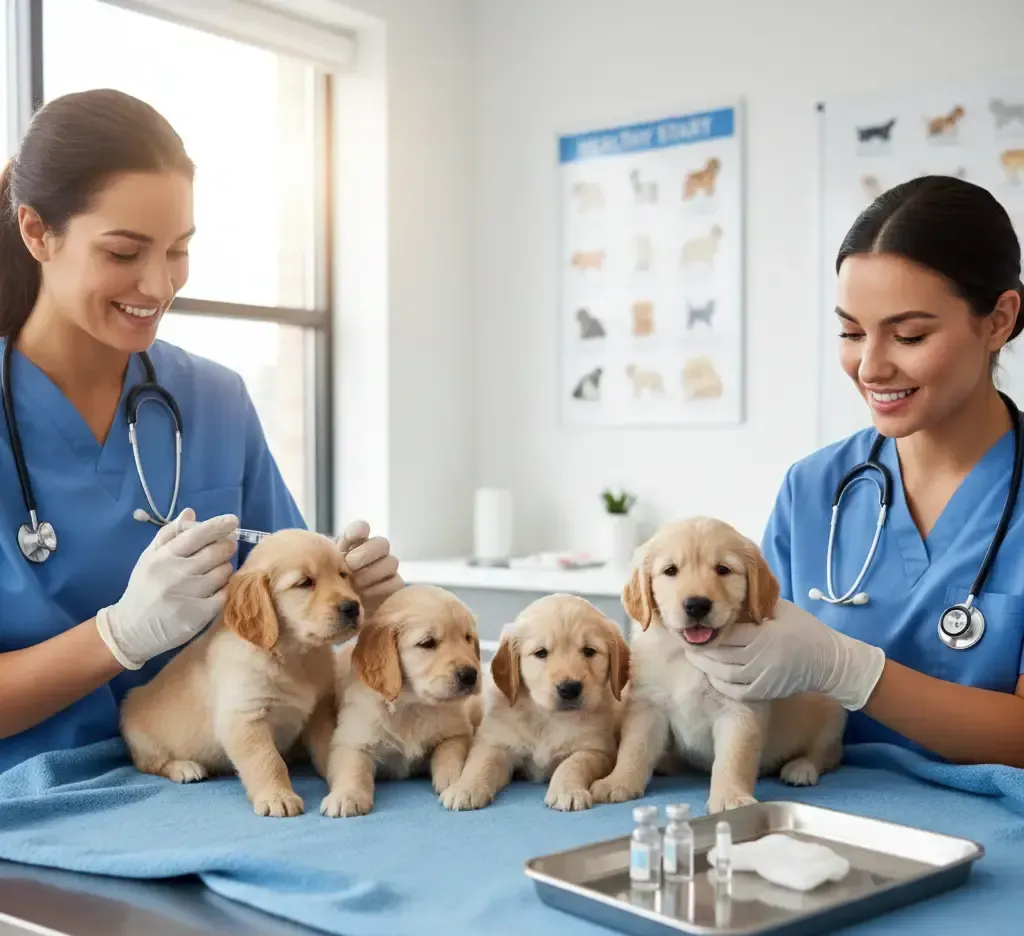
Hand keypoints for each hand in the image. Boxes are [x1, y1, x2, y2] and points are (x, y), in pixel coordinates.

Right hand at [95, 508, 238, 669]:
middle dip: (226, 546)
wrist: (131, 630)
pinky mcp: (200, 614)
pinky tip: (212, 590)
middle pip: (216, 551)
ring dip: (224, 568)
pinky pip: (224, 593)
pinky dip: (223, 589)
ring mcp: (189, 595)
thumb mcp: (148, 558)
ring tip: (212, 572)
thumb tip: (191, 512)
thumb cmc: (143, 589)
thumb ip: (169, 534)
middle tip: (226, 547)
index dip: (218, 526)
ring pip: (223, 572)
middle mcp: (177, 574)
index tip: (233, 520)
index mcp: (163, 558)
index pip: (197, 535)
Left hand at [333, 520, 403, 608]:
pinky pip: (395, 583)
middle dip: (365, 554)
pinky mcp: (394, 585)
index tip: (350, 536)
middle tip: (350, 565)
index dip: (358, 530)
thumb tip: (333, 556)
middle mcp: (375, 551)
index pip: (361, 528)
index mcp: (356, 543)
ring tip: (355, 585)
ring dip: (371, 574)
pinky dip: (378, 589)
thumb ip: (329, 559)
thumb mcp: (326, 570)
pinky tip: (364, 595)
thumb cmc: (333, 585)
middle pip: (381, 543)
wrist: (343, 608)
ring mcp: (387, 567)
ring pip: (391, 562)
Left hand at [685, 599, 885, 710]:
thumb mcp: (781, 610)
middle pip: (720, 654)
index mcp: (764, 634)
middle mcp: (761, 658)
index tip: (698, 624)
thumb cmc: (805, 630)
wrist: (830, 662)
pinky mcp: (765, 693)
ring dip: (706, 665)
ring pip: (723, 674)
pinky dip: (720, 684)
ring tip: (694, 655)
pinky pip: (735, 692)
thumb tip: (727, 596)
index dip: (710, 629)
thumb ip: (756, 604)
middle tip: (688, 639)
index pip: (727, 632)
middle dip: (702, 647)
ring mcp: (762, 678)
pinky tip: (712, 674)